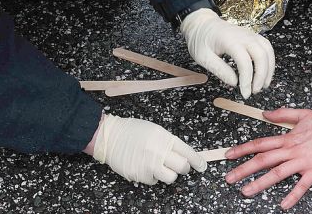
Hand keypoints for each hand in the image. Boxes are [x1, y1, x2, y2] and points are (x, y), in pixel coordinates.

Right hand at [86, 114, 206, 184]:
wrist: (110, 136)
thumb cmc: (132, 131)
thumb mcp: (154, 130)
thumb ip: (169, 142)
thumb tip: (184, 155)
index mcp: (164, 138)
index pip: (187, 152)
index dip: (197, 161)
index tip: (202, 166)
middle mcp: (158, 151)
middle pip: (182, 167)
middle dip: (183, 168)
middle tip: (179, 166)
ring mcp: (149, 165)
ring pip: (171, 177)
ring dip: (168, 173)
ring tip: (158, 166)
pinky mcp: (140, 175)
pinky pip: (154, 181)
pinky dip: (151, 176)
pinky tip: (144, 166)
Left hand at [180, 8, 273, 97]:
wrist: (201, 23)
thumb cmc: (200, 39)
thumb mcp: (202, 57)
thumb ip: (219, 69)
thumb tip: (235, 83)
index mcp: (229, 40)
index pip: (244, 61)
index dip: (247, 79)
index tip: (245, 93)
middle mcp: (243, 35)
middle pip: (261, 54)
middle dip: (261, 75)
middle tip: (255, 91)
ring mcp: (249, 34)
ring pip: (267, 50)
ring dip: (269, 69)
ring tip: (263, 84)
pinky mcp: (252, 36)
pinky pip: (266, 47)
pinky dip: (269, 61)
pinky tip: (264, 72)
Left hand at [224, 109, 311, 209]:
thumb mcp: (303, 114)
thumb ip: (282, 114)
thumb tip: (265, 114)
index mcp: (287, 138)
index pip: (259, 144)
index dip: (242, 149)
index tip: (228, 155)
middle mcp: (291, 150)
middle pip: (262, 160)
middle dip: (243, 169)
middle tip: (229, 178)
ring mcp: (302, 162)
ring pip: (277, 173)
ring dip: (260, 183)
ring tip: (246, 191)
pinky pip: (302, 186)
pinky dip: (292, 196)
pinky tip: (282, 205)